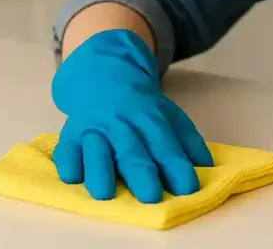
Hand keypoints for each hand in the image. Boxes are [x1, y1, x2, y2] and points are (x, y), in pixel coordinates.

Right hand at [51, 28, 212, 202]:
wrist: (103, 76)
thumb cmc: (140, 106)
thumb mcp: (168, 115)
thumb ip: (187, 140)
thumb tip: (206, 165)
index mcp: (149, 117)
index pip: (164, 143)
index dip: (176, 165)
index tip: (188, 187)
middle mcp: (121, 123)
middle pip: (132, 149)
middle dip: (141, 172)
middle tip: (150, 196)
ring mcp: (94, 129)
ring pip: (97, 150)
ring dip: (100, 170)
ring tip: (105, 193)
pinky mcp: (70, 136)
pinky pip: (66, 150)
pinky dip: (68, 163)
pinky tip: (73, 178)